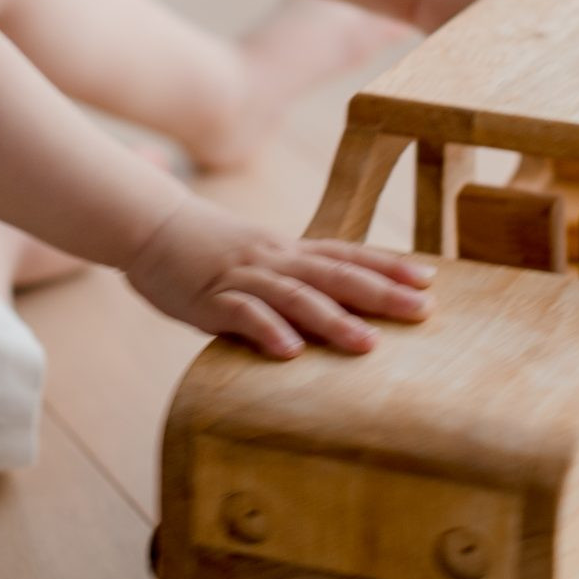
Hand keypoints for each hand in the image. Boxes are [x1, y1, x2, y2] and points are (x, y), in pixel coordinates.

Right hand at [121, 191, 434, 358]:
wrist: (150, 226)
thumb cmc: (206, 250)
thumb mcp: (257, 259)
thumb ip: (292, 282)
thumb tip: (333, 310)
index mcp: (288, 251)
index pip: (346, 254)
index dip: (387, 267)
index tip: (429, 280)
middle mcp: (274, 259)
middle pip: (335, 274)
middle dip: (381, 293)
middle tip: (422, 312)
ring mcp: (244, 277)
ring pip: (296, 296)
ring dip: (334, 319)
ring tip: (368, 344)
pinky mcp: (211, 297)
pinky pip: (243, 314)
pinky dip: (268, 331)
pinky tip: (290, 352)